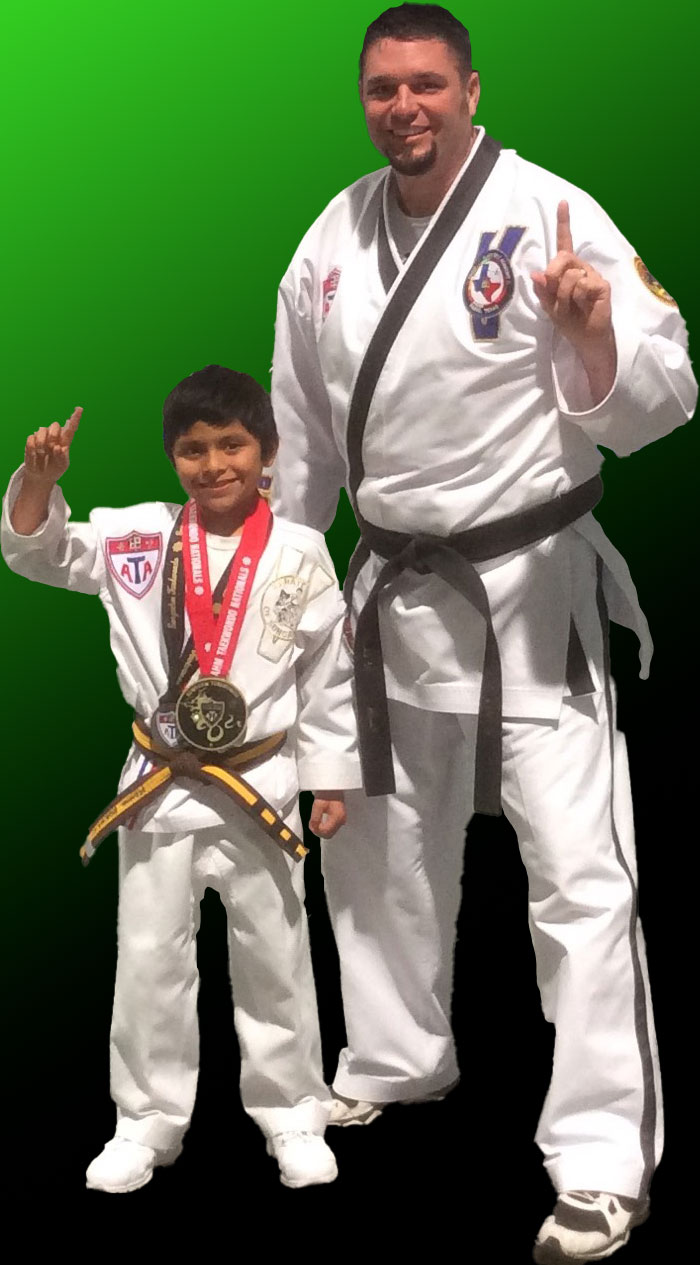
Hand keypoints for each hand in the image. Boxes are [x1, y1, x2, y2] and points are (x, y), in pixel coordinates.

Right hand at [24, 406, 81, 487]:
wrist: (41, 476)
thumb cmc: (54, 469)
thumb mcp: (62, 466)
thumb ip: (63, 457)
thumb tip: (59, 447)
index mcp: (65, 441)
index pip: (71, 428)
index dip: (75, 418)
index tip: (79, 409)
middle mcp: (54, 436)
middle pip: (55, 425)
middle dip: (53, 436)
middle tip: (51, 447)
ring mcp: (42, 437)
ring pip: (41, 430)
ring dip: (42, 443)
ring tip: (43, 453)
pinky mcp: (31, 441)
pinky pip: (31, 438)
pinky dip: (33, 448)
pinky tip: (35, 454)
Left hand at [309, 792, 346, 838]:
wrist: (333, 787)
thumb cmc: (327, 793)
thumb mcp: (318, 805)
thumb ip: (315, 818)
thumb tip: (313, 828)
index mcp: (338, 817)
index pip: (326, 831)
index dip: (317, 830)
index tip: (311, 825)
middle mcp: (342, 820)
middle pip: (329, 834)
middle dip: (319, 832)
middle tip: (312, 826)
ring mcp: (342, 820)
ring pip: (330, 833)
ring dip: (322, 830)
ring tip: (315, 823)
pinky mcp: (340, 818)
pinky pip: (332, 828)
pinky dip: (325, 827)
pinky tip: (320, 822)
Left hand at [531, 201, 612, 350]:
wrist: (586, 339)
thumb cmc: (569, 321)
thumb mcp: (549, 306)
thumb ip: (543, 290)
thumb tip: (537, 274)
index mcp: (567, 269)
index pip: (565, 242)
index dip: (564, 222)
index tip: (562, 202)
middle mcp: (581, 267)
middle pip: (562, 257)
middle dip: (553, 277)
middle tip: (556, 295)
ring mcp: (592, 275)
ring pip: (570, 274)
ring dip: (564, 295)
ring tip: (572, 307)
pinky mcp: (602, 285)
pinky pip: (582, 285)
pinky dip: (577, 298)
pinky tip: (584, 306)